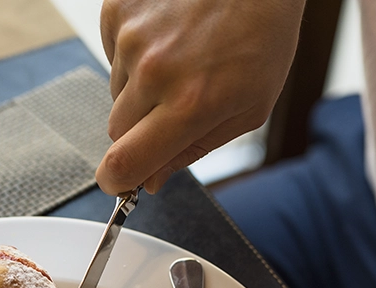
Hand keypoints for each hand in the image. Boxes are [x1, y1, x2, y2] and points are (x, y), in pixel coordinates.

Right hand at [96, 0, 305, 193]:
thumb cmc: (262, 35)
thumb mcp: (247, 109)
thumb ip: (193, 150)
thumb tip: (152, 179)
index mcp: (190, 104)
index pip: (124, 163)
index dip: (116, 180)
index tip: (118, 182)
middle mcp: (155, 72)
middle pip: (117, 131)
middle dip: (140, 129)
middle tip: (175, 104)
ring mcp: (132, 38)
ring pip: (115, 92)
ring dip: (141, 86)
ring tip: (181, 59)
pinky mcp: (119, 11)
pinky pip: (113, 53)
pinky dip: (134, 52)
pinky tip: (168, 36)